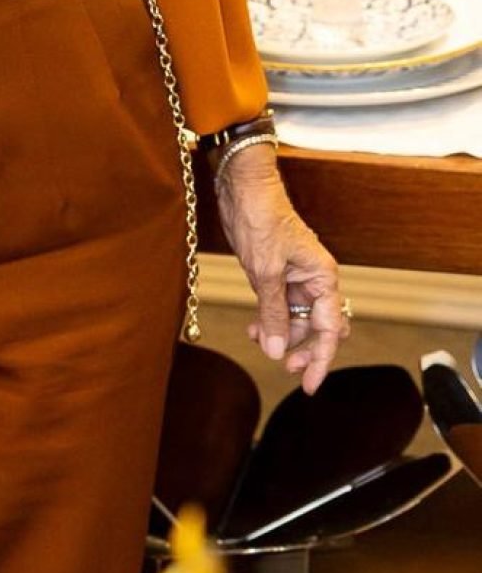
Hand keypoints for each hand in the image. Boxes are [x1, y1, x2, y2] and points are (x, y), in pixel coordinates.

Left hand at [212, 145, 349, 394]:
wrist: (242, 187)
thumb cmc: (261, 219)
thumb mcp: (265, 272)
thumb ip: (273, 313)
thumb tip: (278, 351)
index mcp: (323, 277)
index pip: (330, 329)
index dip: (320, 359)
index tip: (309, 385)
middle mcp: (314, 280)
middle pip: (317, 327)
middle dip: (301, 348)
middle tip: (283, 366)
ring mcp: (295, 277)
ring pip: (296, 318)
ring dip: (281, 334)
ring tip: (259, 340)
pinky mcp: (276, 273)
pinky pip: (280, 305)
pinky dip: (270, 319)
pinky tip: (255, 328)